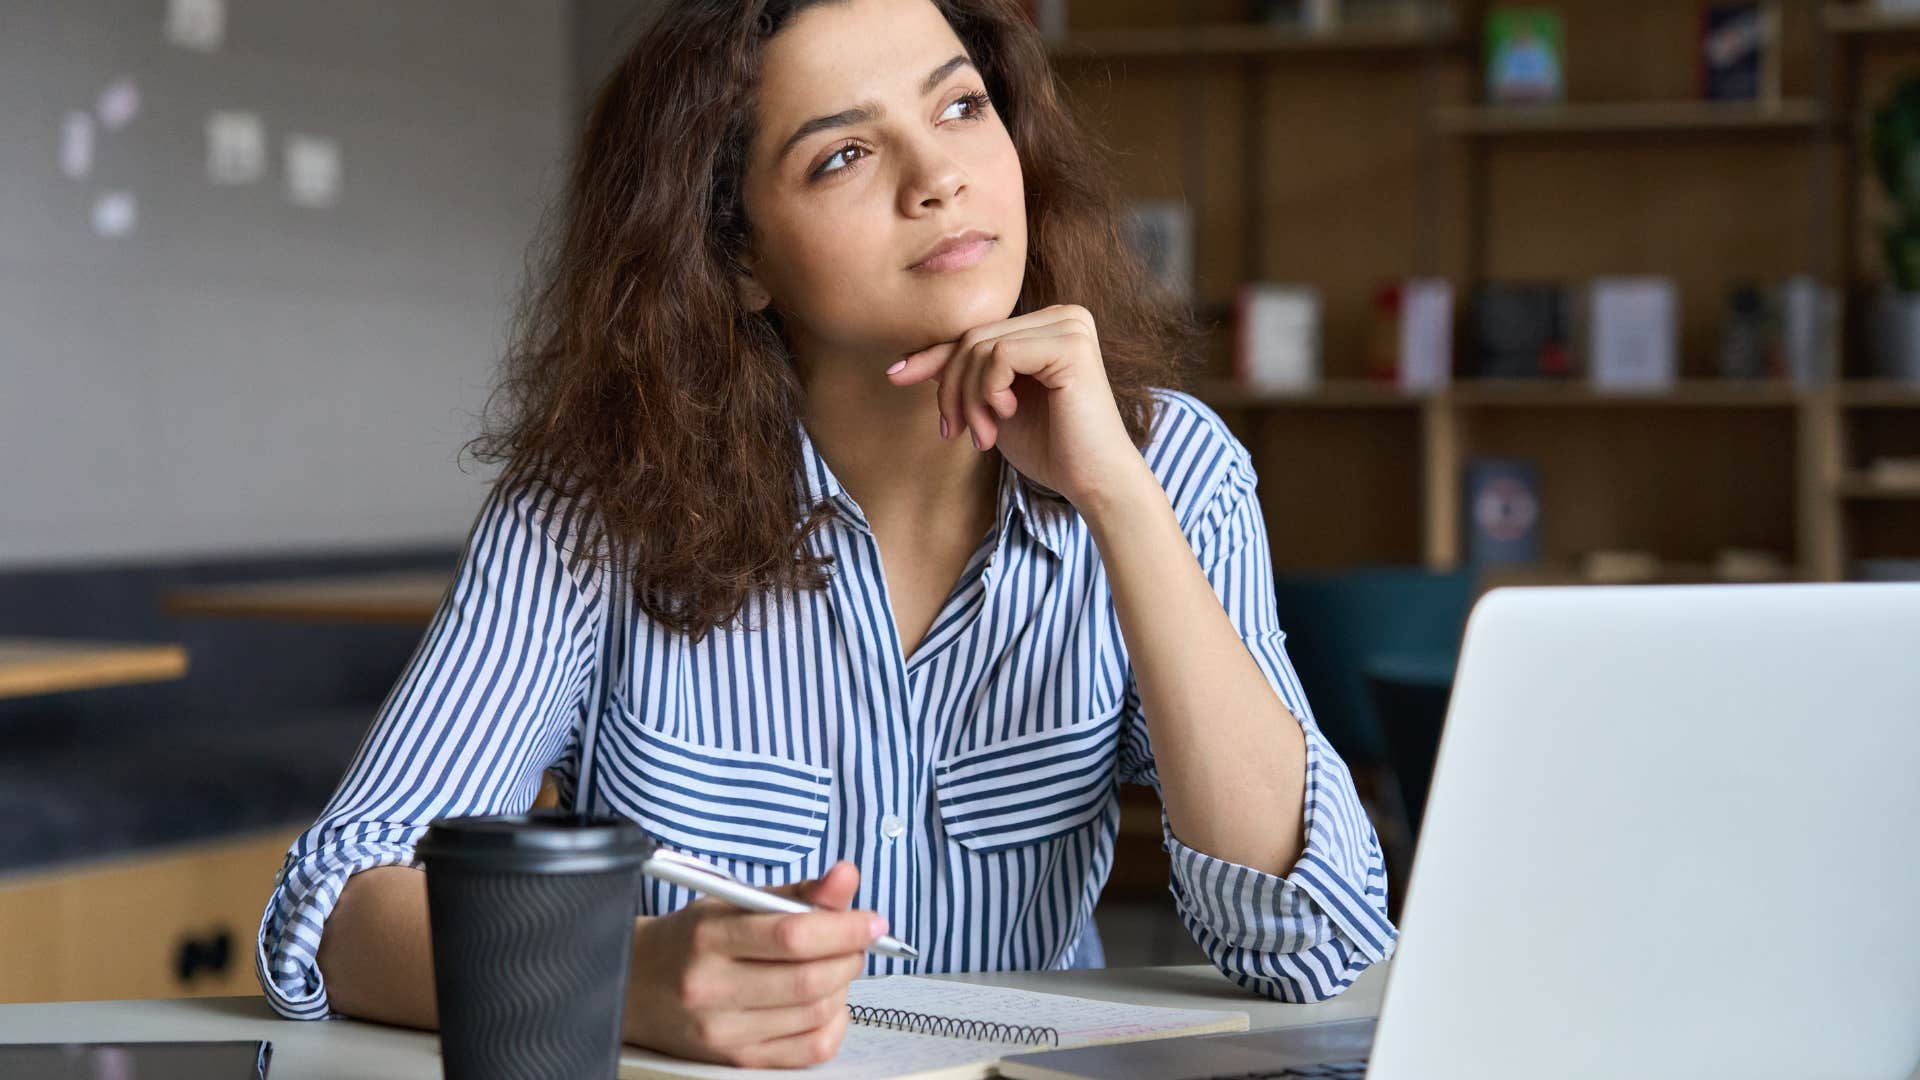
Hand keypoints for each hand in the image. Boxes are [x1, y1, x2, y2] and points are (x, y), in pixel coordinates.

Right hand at [624, 860, 881, 1066]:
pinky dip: (834, 1023)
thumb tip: (847, 877)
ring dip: (842, 987)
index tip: (872, 921)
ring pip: (815, 1013)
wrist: (636, 985)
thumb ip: (796, 892)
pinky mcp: (736, 1061)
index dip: (845, 927)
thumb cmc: (690, 939)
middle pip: (810, 979)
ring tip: (833, 966)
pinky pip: (810, 1050)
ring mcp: (724, 1033)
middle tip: (855, 941)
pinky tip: (825, 1002)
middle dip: (849, 956)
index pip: (793, 935)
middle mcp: (712, 988)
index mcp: (709, 937)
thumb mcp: (734, 901)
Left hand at [885, 304, 1149, 513]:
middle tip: (955, 433)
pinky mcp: (1070, 344)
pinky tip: (1006, 416)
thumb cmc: (1050, 449)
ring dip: (969, 399)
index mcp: (1047, 325)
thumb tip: (909, 361)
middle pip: (973, 337)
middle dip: (952, 390)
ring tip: (983, 436)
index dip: (932, 356)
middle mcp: (1062, 315)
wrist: (1093, 482)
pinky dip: (988, 390)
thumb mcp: (993, 406)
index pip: (975, 333)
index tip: (895, 376)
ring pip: (980, 346)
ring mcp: (1070, 325)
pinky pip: (1000, 354)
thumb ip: (965, 377)